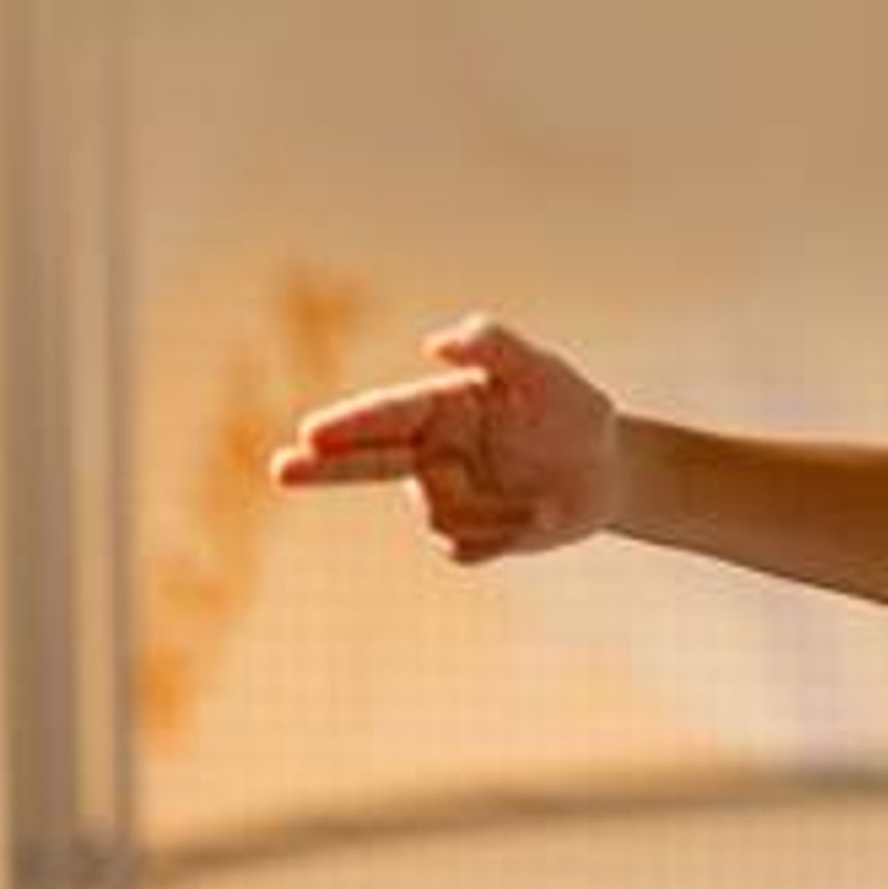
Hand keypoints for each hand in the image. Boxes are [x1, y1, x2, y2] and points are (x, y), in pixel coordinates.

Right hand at [270, 315, 620, 563]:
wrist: (607, 472)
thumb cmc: (576, 414)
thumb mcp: (547, 375)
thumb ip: (496, 349)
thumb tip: (437, 341)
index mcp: (439, 407)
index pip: (386, 415)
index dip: (349, 424)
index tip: (311, 432)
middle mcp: (428, 450)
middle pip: (362, 461)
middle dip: (321, 467)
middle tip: (280, 468)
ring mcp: (440, 493)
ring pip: (438, 515)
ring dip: (494, 513)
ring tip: (543, 499)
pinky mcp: (462, 534)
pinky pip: (463, 547)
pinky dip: (503, 536)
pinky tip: (532, 519)